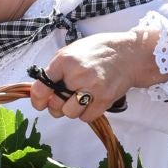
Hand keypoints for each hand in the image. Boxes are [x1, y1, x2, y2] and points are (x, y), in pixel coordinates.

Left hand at [27, 25, 161, 121]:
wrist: (130, 53)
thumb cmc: (99, 50)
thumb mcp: (73, 50)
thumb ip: (57, 69)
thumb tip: (42, 88)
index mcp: (65, 60)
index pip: (40, 87)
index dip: (37, 99)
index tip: (40, 103)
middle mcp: (76, 74)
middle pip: (55, 104)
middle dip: (56, 105)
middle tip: (65, 97)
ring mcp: (92, 88)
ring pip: (70, 113)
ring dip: (72, 109)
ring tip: (80, 98)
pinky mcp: (104, 99)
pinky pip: (86, 117)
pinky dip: (86, 113)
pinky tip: (91, 101)